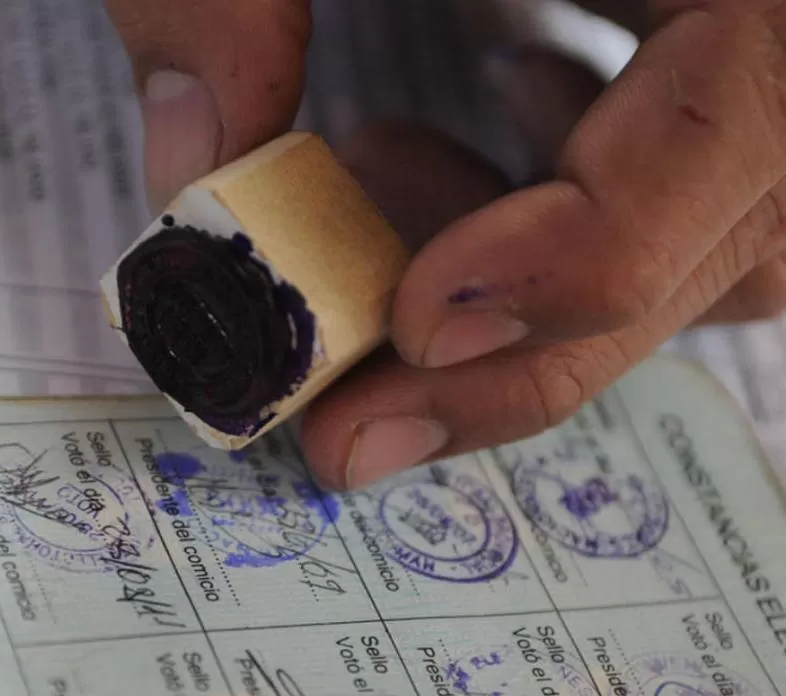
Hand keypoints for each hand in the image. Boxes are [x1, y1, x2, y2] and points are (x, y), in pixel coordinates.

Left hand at [106, 0, 785, 488]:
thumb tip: (197, 163)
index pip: (758, 118)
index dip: (594, 256)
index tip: (415, 323)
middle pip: (731, 232)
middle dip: (530, 347)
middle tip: (355, 425)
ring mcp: (760, 30)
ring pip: (721, 239)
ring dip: (535, 296)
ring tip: (381, 234)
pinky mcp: (716, 48)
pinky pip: (688, 194)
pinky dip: (554, 235)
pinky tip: (436, 179)